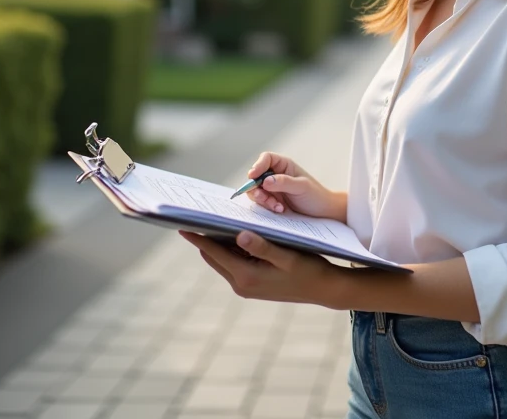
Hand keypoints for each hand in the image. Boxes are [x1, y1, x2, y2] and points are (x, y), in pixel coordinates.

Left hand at [180, 230, 345, 307]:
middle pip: (214, 256)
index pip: (214, 253)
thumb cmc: (308, 269)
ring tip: (209, 221)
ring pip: (223, 260)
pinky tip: (232, 234)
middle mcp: (241, 284)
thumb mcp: (287, 255)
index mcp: (246, 276)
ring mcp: (246, 286)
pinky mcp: (252, 285)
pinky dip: (230, 249)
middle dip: (204, 239)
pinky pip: (234, 263)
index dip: (198, 238)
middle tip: (194, 218)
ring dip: (217, 243)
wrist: (324, 288)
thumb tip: (238, 234)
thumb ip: (262, 246)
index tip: (182, 225)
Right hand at [244, 151, 344, 221]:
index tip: (253, 175)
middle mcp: (275, 175)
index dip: (257, 165)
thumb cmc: (315, 195)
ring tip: (277, 207)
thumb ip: (284, 182)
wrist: (322, 212)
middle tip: (263, 197)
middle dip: (256, 188)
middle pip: (256, 176)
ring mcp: (272, 189)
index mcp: (283, 165)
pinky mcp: (271, 201)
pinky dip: (266, 206)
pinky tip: (280, 210)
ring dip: (262, 199)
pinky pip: (261, 202)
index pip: (266, 159)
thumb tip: (265, 181)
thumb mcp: (302, 187)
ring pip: (256, 190)